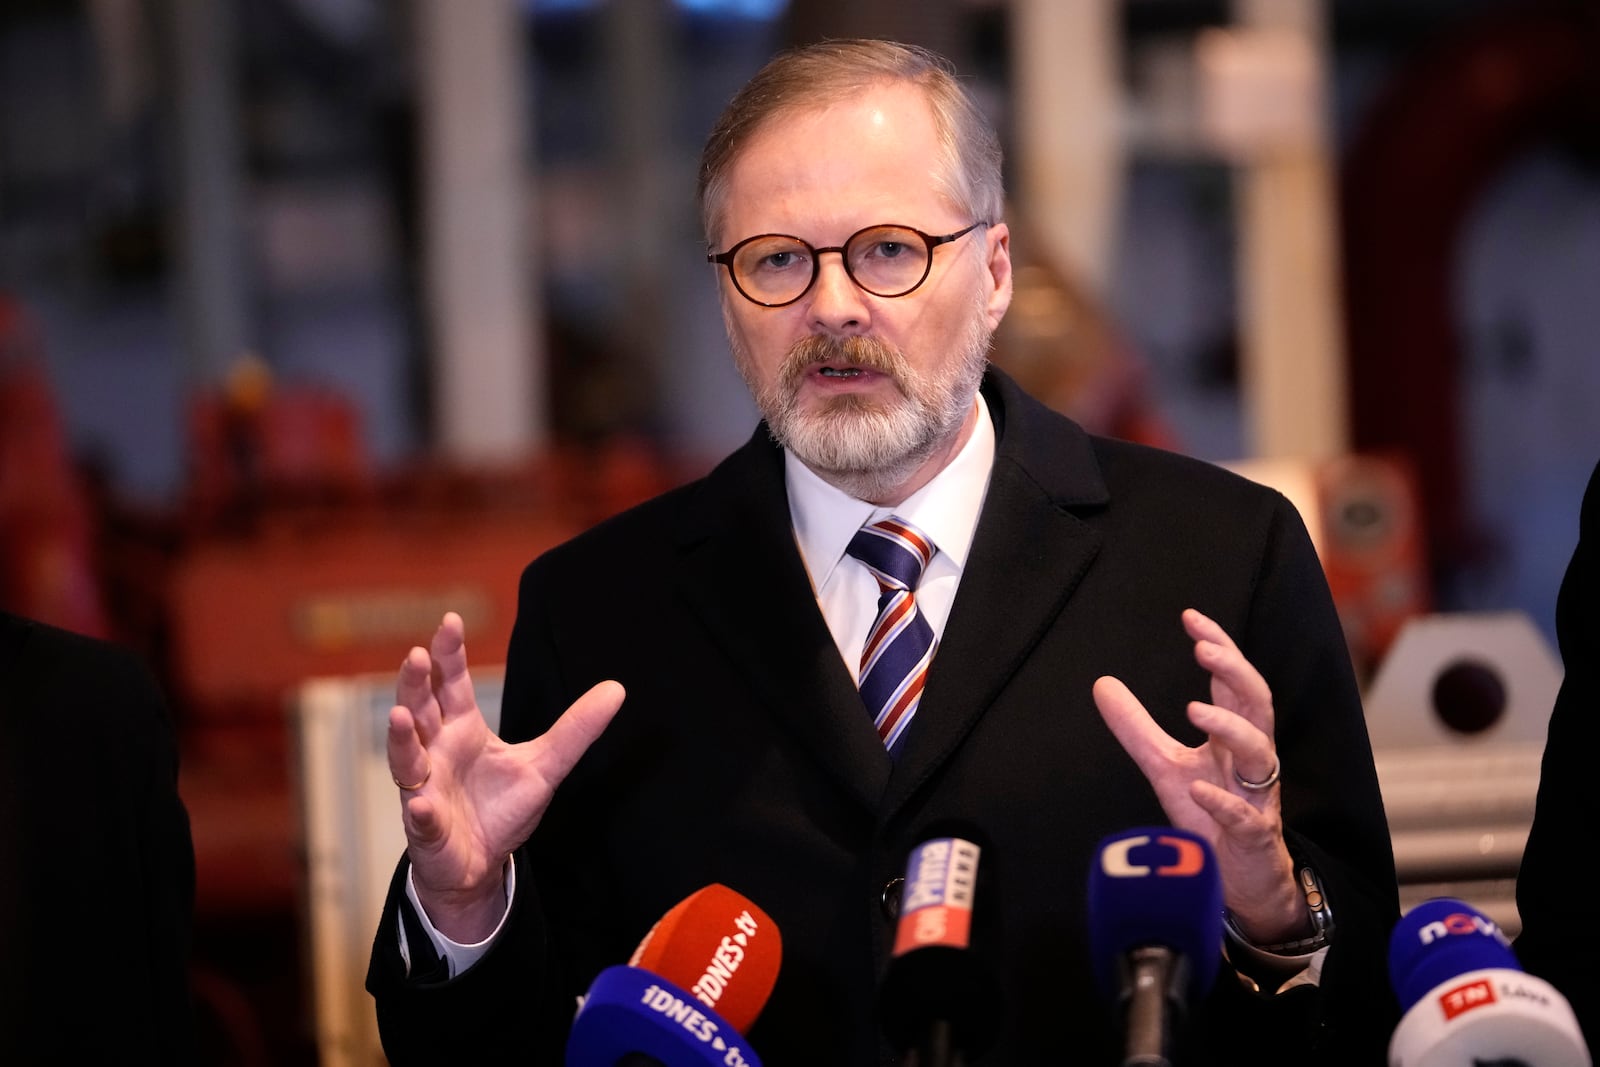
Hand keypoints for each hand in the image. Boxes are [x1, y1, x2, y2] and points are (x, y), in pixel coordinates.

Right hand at [386, 612, 623, 941]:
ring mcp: (425, 788)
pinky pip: (421, 818)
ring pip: (405, 758)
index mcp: (462, 729)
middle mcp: (436, 751)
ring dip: (401, 737)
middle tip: (416, 655)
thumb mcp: (545, 764)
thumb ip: (576, 729)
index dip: (448, 654)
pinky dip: (421, 811)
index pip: (451, 684)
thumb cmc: (502, 808)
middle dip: (415, 683)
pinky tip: (422, 804)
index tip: (450, 621)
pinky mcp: (427, 828)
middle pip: (420, 709)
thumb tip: (617, 688)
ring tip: (400, 715)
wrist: (482, 863)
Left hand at [1093, 608, 1305, 942]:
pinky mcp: (1253, 837)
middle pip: (1257, 705)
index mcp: (1234, 738)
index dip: (1220, 648)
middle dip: (1234, 673)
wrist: (1240, 881)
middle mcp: (1251, 760)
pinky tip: (1198, 790)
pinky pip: (1245, 816)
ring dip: (1230, 729)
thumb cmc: (1209, 815)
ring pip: (1260, 753)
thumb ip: (1137, 727)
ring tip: (1195, 710)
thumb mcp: (1164, 765)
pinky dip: (1223, 803)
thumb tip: (1102, 683)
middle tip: (1203, 650)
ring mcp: (1256, 797)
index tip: (1191, 618)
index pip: (1232, 684)